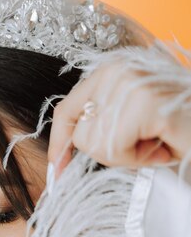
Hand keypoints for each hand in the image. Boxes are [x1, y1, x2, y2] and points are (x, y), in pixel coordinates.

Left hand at [48, 60, 190, 178]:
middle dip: (110, 152)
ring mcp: (130, 82)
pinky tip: (163, 147)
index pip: (67, 108)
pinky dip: (139, 160)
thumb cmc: (181, 131)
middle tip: (148, 144)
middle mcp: (118, 68)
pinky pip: (114, 149)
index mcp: (113, 68)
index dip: (60, 142)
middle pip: (79, 133)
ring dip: (128, 156)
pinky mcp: (143, 102)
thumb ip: (103, 121)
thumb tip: (64, 150)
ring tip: (158, 143)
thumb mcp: (134, 120)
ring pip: (94, 144)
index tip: (57, 168)